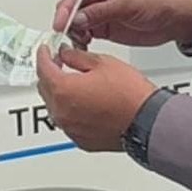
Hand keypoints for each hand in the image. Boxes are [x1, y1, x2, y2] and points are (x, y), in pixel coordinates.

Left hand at [35, 45, 155, 152]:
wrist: (148, 121)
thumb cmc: (130, 95)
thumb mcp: (103, 63)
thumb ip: (76, 56)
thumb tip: (66, 54)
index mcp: (63, 90)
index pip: (43, 68)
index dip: (43, 55)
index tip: (45, 50)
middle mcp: (62, 113)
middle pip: (45, 89)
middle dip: (50, 74)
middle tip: (60, 63)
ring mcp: (70, 128)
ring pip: (55, 107)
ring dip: (59, 94)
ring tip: (76, 83)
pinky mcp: (80, 140)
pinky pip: (68, 122)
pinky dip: (71, 111)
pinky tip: (84, 103)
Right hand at [52, 0, 191, 48]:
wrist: (173, 18)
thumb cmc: (156, 1)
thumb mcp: (126, 4)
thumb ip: (99, 12)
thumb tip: (77, 18)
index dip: (66, 9)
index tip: (61, 22)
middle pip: (71, 9)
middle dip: (66, 21)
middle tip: (65, 34)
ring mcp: (99, 14)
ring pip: (76, 23)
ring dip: (73, 33)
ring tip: (76, 42)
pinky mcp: (103, 28)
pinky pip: (85, 34)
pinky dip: (80, 40)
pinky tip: (82, 45)